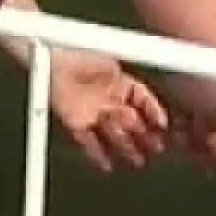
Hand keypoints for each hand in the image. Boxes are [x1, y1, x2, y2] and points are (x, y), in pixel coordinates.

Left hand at [45, 49, 168, 171]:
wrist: (52, 57)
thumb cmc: (79, 51)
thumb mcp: (113, 65)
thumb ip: (131, 88)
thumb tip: (147, 104)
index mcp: (119, 81)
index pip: (142, 101)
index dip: (153, 113)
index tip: (163, 126)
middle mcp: (107, 98)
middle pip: (130, 122)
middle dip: (144, 135)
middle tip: (155, 148)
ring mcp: (92, 110)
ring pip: (113, 135)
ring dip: (125, 147)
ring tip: (137, 160)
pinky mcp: (75, 120)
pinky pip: (88, 142)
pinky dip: (98, 154)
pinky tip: (108, 164)